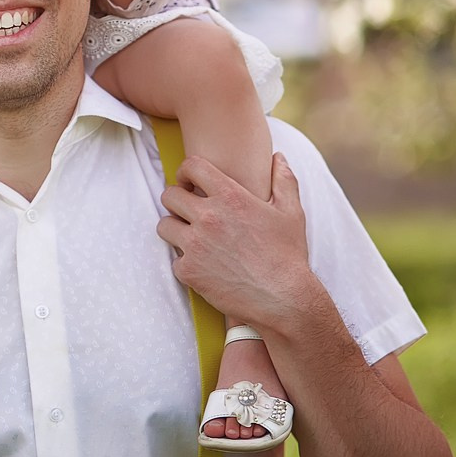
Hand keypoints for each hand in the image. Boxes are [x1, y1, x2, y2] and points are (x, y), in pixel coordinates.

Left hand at [157, 153, 320, 329]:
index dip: (186, 172)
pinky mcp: (188, 270)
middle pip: (169, 195)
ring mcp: (195, 244)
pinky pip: (174, 258)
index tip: (190, 183)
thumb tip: (279, 157)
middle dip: (178, 201)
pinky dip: (185, 262)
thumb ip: (284, 180)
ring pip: (164, 225)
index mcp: (231, 197)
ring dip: (175, 229)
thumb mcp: (291, 212)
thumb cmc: (289, 255)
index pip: (191, 166)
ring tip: (192, 237)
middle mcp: (208, 217)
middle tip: (189, 212)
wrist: (284, 299)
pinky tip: (203, 265)